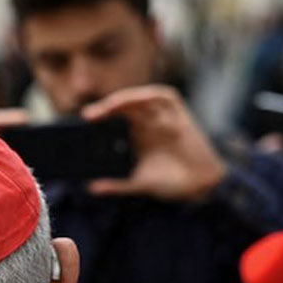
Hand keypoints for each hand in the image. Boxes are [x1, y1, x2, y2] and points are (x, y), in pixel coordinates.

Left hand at [82, 85, 225, 200]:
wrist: (200, 185)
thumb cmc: (170, 183)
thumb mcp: (139, 184)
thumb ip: (117, 185)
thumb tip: (91, 187)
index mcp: (133, 137)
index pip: (111, 121)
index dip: (97, 119)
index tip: (81, 126)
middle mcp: (145, 124)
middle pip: (121, 108)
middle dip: (104, 109)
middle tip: (88, 116)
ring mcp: (161, 118)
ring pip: (138, 100)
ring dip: (123, 100)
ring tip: (107, 108)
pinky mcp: (178, 114)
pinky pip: (162, 97)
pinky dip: (148, 95)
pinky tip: (136, 100)